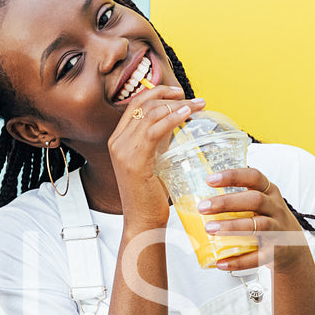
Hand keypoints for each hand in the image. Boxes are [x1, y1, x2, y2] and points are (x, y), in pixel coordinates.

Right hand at [107, 84, 205, 226]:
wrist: (143, 221)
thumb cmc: (150, 196)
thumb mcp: (155, 160)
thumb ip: (160, 141)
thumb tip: (177, 122)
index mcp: (119, 139)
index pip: (135, 104)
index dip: (157, 92)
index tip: (179, 93)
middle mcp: (117, 141)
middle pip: (143, 104)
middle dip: (169, 95)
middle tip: (193, 98)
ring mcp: (123, 150)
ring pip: (150, 113)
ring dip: (177, 105)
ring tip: (197, 105)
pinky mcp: (134, 160)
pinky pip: (154, 130)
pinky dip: (172, 118)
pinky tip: (187, 114)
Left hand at [195, 167, 312, 272]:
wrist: (293, 249)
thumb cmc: (269, 222)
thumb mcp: (261, 205)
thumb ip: (238, 201)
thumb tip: (200, 204)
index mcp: (270, 193)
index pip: (254, 177)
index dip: (233, 176)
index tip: (210, 180)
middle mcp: (276, 209)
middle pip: (255, 200)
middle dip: (227, 203)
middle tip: (203, 208)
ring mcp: (278, 230)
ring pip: (258, 226)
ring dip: (232, 227)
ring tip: (210, 229)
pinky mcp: (276, 252)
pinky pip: (257, 257)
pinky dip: (239, 261)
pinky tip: (221, 262)